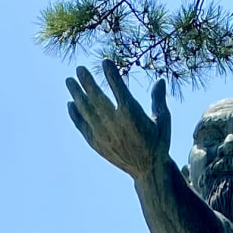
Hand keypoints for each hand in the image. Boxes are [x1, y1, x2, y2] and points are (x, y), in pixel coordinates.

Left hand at [66, 59, 170, 179]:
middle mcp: (114, 124)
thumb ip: (158, 100)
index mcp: (132, 115)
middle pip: (97, 98)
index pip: (118, 89)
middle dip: (87, 82)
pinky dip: (75, 115)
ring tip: (69, 81)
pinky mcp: (96, 144)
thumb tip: (160, 80)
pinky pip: (82, 126)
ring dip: (76, 95)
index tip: (105, 62)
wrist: (147, 170)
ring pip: (86, 111)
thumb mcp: (163, 121)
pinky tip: (70, 104)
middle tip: (79, 69)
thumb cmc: (157, 143)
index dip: (111, 74)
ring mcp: (103, 134)